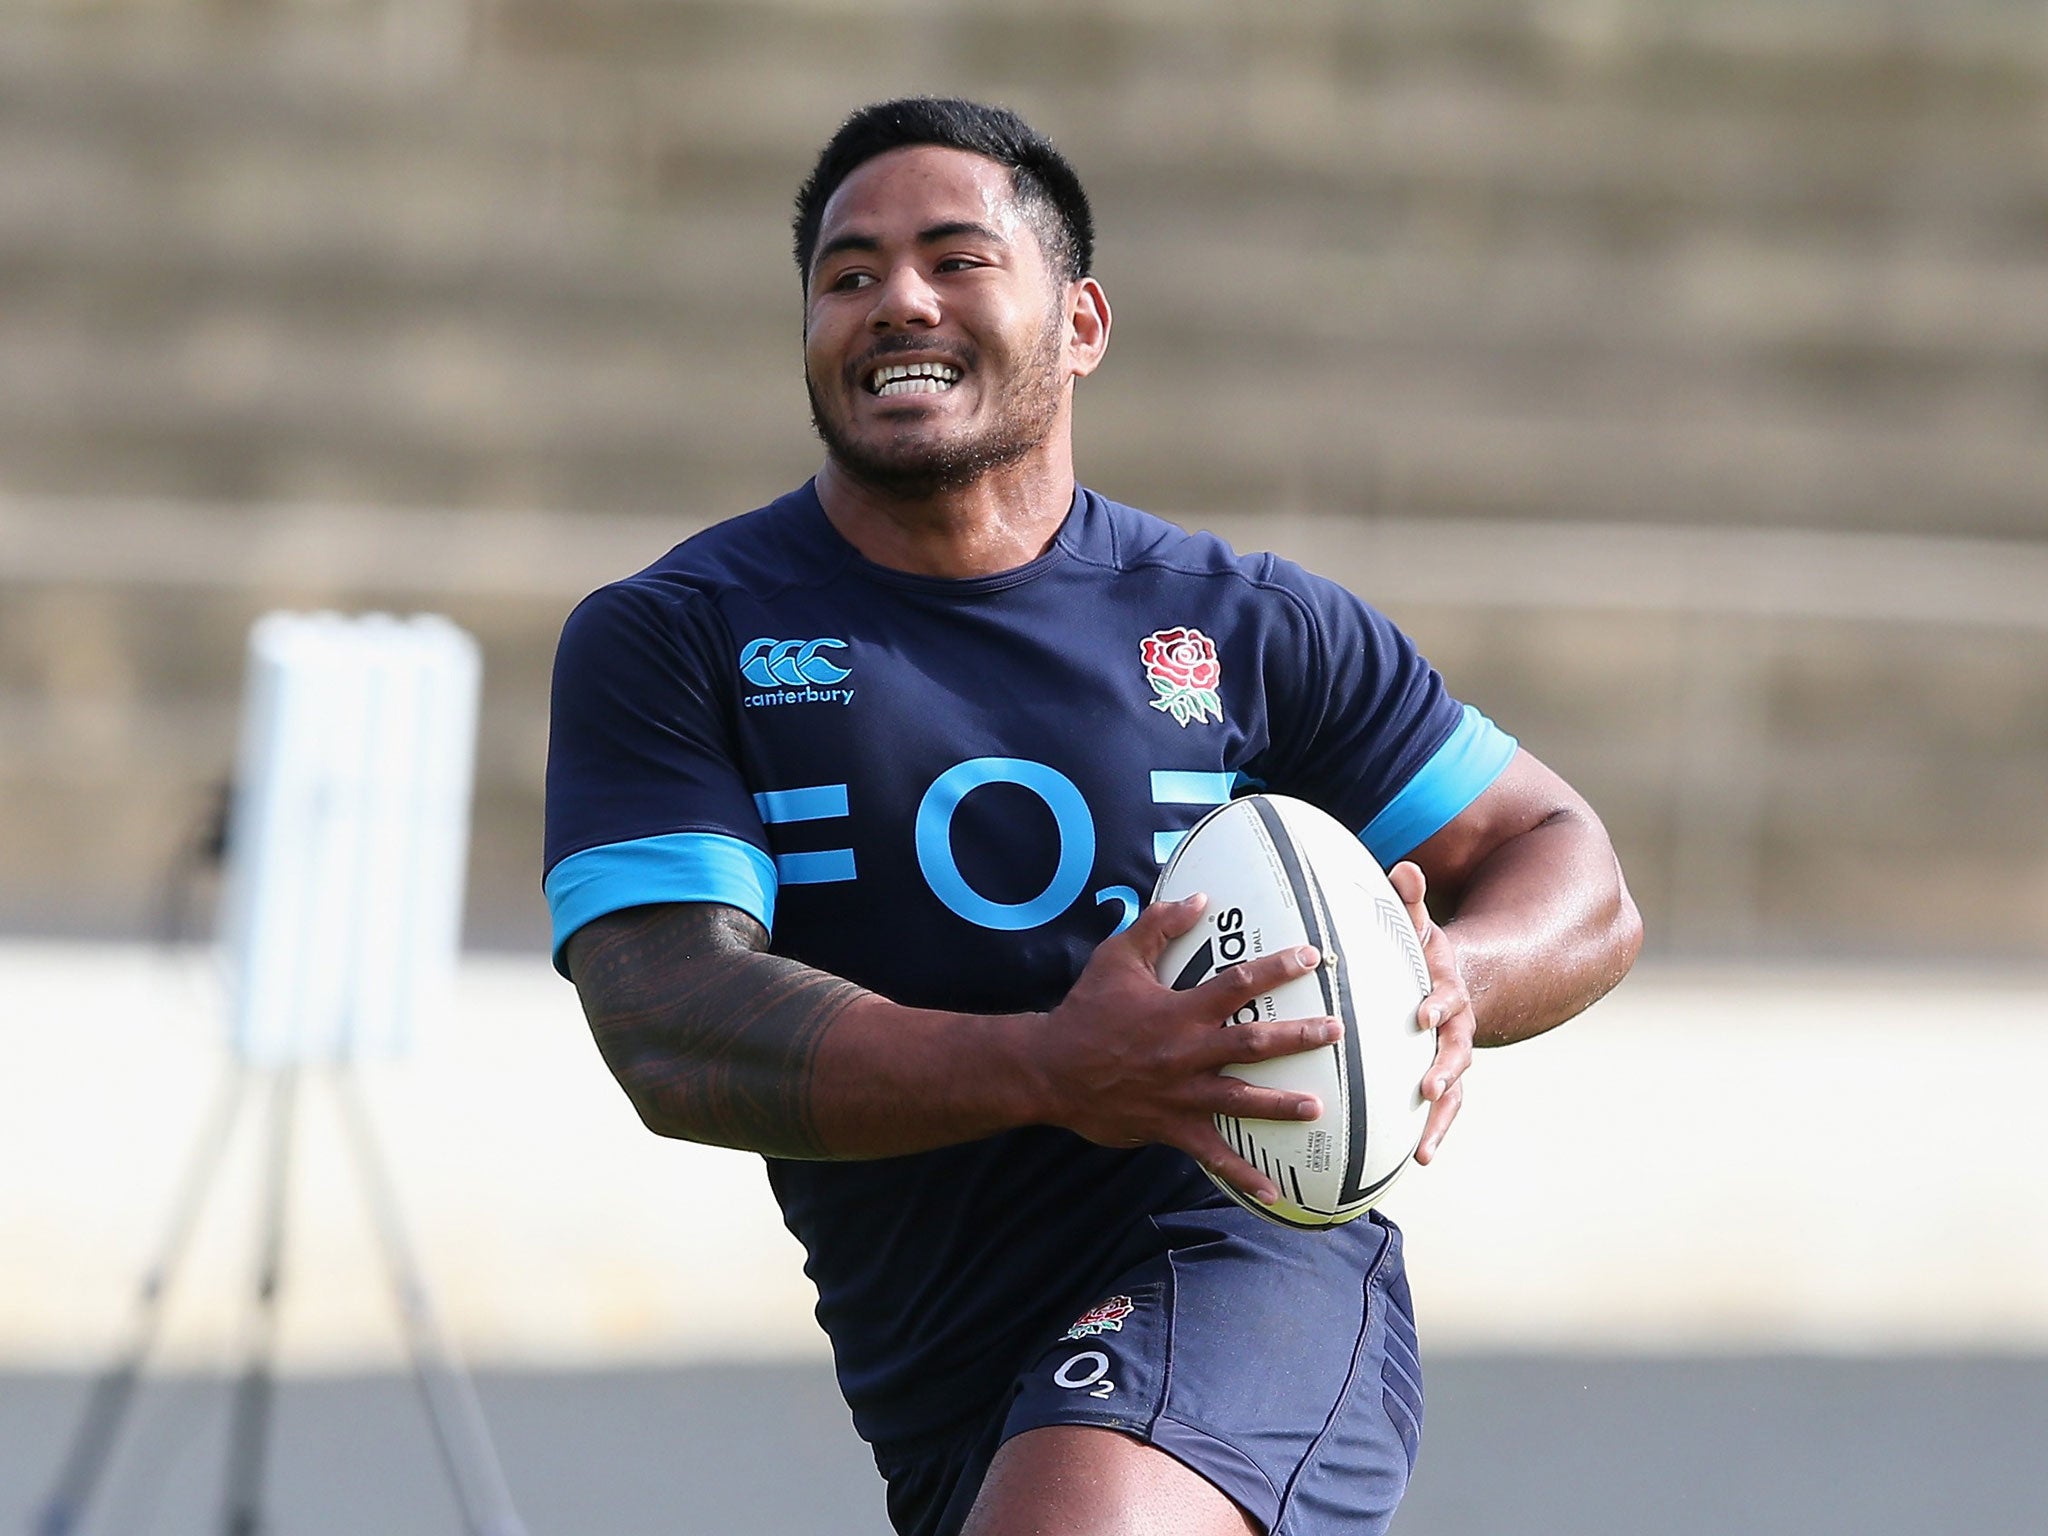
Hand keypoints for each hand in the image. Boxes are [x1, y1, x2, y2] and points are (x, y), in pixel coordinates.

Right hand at [1033, 893, 1340, 1204]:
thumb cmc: (1086, 1010)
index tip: (1312, 957)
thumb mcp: (1117, 958)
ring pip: (1242, 1100)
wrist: (1050, 1069)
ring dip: (1281, 1104)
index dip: (1277, 968)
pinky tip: (1274, 1192)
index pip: (1238, 984)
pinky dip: (1243, 1175)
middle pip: (1254, 1042)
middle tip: (1336, 1030)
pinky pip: (1214, 1154)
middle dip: (1299, 1037)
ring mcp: (1182, 1093)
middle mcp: (1188, 1052)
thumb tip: (1199, 897)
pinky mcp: (1172, 1127)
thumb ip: (1159, 926)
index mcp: (1180, 1010)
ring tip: (1319, 1106)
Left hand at [1388, 861, 1472, 1163]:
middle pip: (1456, 1051)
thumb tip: (1404, 867)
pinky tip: (1419, 1162)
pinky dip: (1433, 1134)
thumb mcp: (1418, 928)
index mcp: (1447, 991)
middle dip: (1443, 1069)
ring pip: (1453, 1091)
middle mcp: (1457, 1028)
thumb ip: (1410, 903)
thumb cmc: (1423, 956)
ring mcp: (1453, 1058)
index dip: (1436, 1005)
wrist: (1457, 984)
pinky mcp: (1444, 1081)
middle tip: (1428, 1086)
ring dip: (1440, 1118)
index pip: (1445, 997)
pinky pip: (1442, 1113)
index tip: (1422, 1015)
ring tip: (1424, 1149)